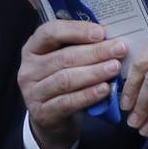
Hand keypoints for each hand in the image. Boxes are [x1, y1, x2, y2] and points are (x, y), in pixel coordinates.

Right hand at [18, 20, 127, 148]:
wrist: (51, 118)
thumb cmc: (61, 81)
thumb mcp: (63, 61)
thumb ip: (78, 47)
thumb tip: (109, 37)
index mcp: (32, 49)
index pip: (49, 32)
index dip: (76, 30)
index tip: (101, 32)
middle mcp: (28, 69)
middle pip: (63, 57)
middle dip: (95, 52)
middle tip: (119, 49)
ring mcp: (33, 93)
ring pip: (66, 79)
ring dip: (94, 72)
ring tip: (115, 68)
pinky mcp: (42, 113)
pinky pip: (68, 102)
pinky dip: (88, 94)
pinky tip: (105, 89)